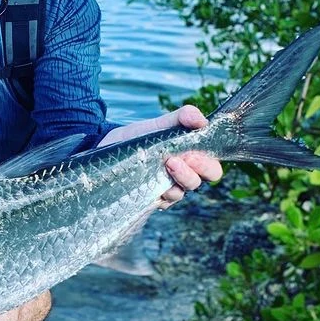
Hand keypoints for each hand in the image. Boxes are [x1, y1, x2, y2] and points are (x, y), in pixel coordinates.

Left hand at [99, 105, 222, 208]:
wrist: (107, 149)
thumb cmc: (137, 137)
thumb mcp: (158, 124)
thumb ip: (181, 118)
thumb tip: (201, 120)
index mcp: (189, 157)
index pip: (212, 167)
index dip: (208, 164)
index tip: (193, 154)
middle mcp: (182, 175)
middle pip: (200, 182)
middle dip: (194, 172)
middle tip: (178, 160)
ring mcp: (166, 188)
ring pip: (181, 193)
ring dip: (177, 181)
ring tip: (165, 165)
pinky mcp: (150, 198)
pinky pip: (162, 202)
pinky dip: (161, 194)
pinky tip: (154, 186)